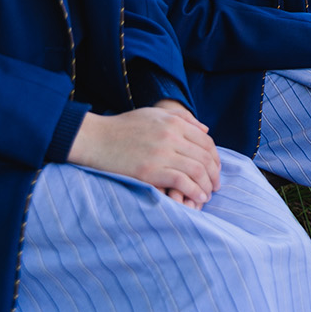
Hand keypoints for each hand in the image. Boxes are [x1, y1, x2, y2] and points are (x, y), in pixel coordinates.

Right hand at [68, 105, 221, 208]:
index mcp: (174, 122)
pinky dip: (194, 191)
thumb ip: (182, 118)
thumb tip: (205, 130)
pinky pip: (182, 181)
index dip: (215, 158)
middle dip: (214, 174)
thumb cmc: (123, 127)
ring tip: (207, 195)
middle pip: (204, 157)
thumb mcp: (155, 114)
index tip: (215, 170)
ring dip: (206, 185)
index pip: (206, 142)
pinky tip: (197, 198)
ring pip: (197, 170)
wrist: (95, 138)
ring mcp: (161, 153)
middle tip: (215, 186)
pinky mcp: (150, 171)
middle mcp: (172, 136)